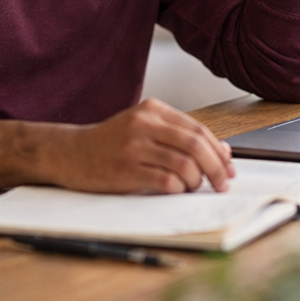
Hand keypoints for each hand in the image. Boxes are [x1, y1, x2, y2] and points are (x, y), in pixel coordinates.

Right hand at [58, 99, 235, 193]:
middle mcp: (144, 123)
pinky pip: (165, 181)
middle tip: (222, 183)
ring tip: (192, 187)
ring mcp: (134, 146)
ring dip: (196, 181)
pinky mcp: (125, 169)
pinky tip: (175, 191)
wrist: (70, 153)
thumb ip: (179, 136)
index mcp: (153, 109)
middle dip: (215, 167)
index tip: (228, 167)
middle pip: (195, 145)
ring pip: (184, 164)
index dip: (218, 150)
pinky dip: (178, 189)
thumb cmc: (112, 143)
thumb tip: (222, 152)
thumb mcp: (145, 128)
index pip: (198, 129)